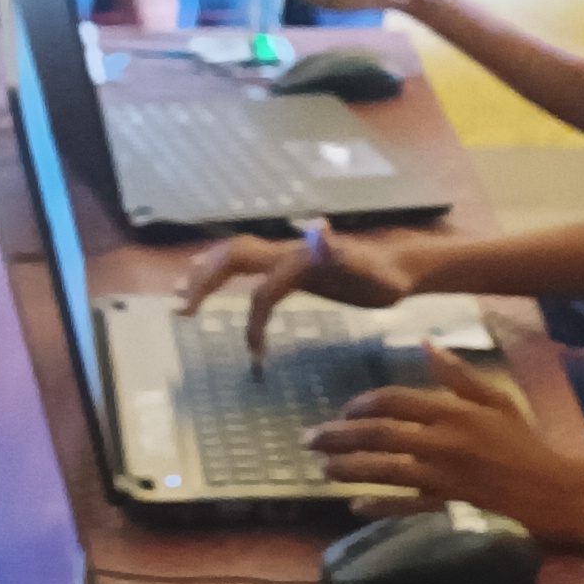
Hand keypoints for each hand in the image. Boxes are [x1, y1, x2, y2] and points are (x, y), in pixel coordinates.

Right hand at [177, 223, 431, 358]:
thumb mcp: (370, 269)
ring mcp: (289, 257)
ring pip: (237, 257)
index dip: (255, 322)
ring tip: (180, 291)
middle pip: (234, 258)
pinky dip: (227, 276)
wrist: (403, 265)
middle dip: (205, 281)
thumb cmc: (388, 274)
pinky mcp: (293, 266)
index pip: (263, 289)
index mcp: (300, 258)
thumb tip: (317, 227)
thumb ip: (342, 252)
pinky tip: (215, 285)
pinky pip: (252, 268)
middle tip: (182, 311)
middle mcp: (288, 252)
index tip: (257, 355)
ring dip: (208, 273)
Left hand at [307, 345, 575, 526]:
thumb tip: (426, 344)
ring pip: (384, 471)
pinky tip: (356, 506)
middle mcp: (444, 443)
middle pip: (379, 435)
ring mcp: (443, 478)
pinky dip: (379, 507)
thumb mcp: (497, 400)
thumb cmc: (524, 443)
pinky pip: (405, 508)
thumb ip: (459, 375)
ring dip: (348, 469)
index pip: (396, 401)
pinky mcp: (447, 507)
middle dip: (338, 436)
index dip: (363, 404)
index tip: (343, 410)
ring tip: (324, 468)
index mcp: (455, 413)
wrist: (554, 490)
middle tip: (310, 439)